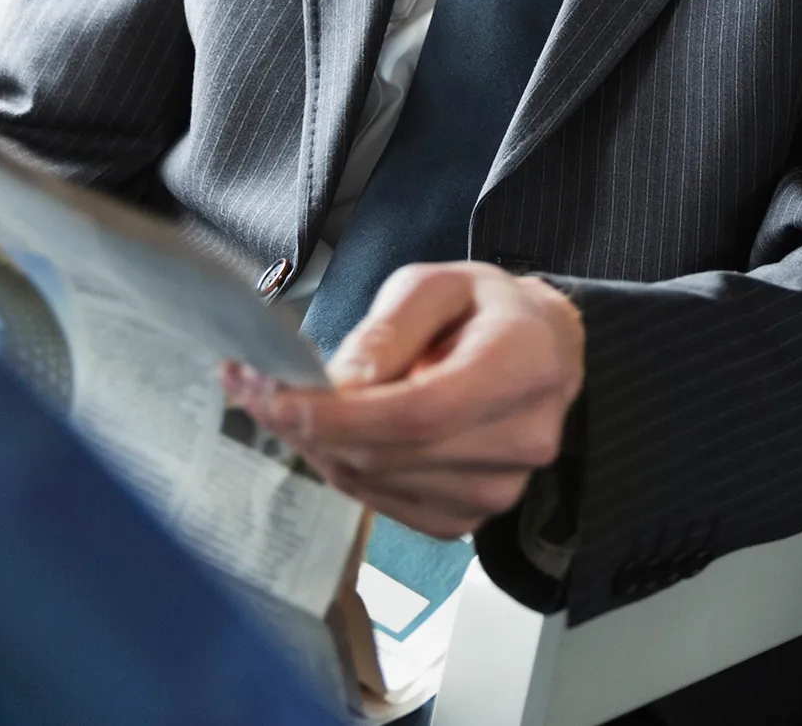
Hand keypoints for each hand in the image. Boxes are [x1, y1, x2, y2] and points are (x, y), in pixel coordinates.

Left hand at [224, 262, 583, 537]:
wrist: (545, 354)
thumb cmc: (488, 313)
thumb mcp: (441, 284)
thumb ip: (393, 325)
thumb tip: (345, 381)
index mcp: (524, 366)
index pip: (422, 411)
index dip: (342, 416)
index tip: (276, 399)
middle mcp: (522, 437)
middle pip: (393, 453)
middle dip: (311, 427)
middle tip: (256, 392)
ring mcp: (500, 486)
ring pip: (379, 483)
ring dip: (323, 448)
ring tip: (294, 407)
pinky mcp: (473, 516)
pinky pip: (386, 505)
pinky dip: (347, 471)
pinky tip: (339, 437)